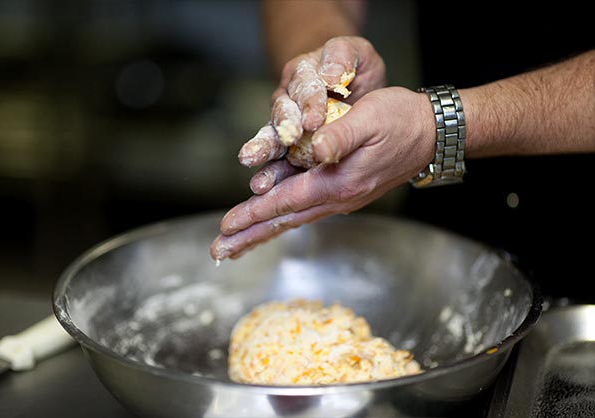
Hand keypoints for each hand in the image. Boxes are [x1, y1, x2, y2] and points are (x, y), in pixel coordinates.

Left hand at [210, 87, 435, 259]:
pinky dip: (280, 219)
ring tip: (235, 244)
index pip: (287, 202)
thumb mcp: (371, 119)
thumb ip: (340, 135)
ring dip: (261, 232)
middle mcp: (338, 198)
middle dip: (249, 236)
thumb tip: (316, 150)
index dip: (254, 213)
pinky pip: (304, 210)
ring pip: (292, 219)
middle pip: (284, 220)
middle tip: (219, 251)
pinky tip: (268, 222)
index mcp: (340, 182)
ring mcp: (341, 198)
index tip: (227, 226)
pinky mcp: (343, 191)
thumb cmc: (400, 120)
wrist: (431, 134)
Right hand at [238, 36, 385, 172]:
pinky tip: (264, 192)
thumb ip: (342, 56)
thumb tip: (331, 76)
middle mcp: (289, 100)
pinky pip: (280, 163)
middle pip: (281, 114)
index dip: (309, 104)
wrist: (351, 89)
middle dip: (281, 129)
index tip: (314, 121)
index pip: (305, 87)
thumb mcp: (355, 52)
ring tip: (255, 170)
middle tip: (285, 140)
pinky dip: (273, 177)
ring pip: (273, 141)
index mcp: (303, 74)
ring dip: (265, 155)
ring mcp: (286, 127)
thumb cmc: (353, 69)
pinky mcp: (290, 150)